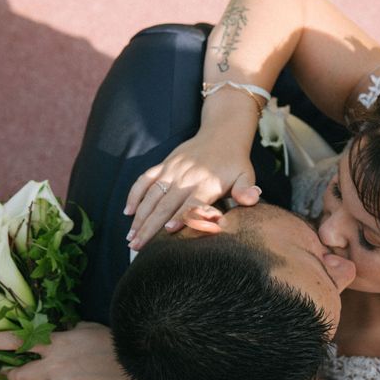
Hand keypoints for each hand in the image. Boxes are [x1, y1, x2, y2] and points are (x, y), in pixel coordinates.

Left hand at [0, 322, 127, 379]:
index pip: (18, 342)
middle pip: (17, 377)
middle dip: (15, 377)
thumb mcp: (85, 329)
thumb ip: (65, 331)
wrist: (131, 367)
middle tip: (21, 375)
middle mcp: (54, 364)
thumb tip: (53, 332)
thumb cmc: (109, 343)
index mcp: (56, 342)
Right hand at [124, 129, 260, 249]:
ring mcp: (172, 170)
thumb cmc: (235, 162)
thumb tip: (252, 199)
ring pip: (151, 195)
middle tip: (138, 247)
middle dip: (150, 227)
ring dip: (139, 217)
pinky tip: (128, 211)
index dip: (180, 217)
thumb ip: (246, 190)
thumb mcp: (245, 175)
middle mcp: (185, 177)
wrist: (222, 133)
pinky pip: (145, 179)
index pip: (191, 203)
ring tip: (131, 238)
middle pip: (165, 204)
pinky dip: (135, 194)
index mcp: (206, 183)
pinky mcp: (164, 165)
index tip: (168, 232)